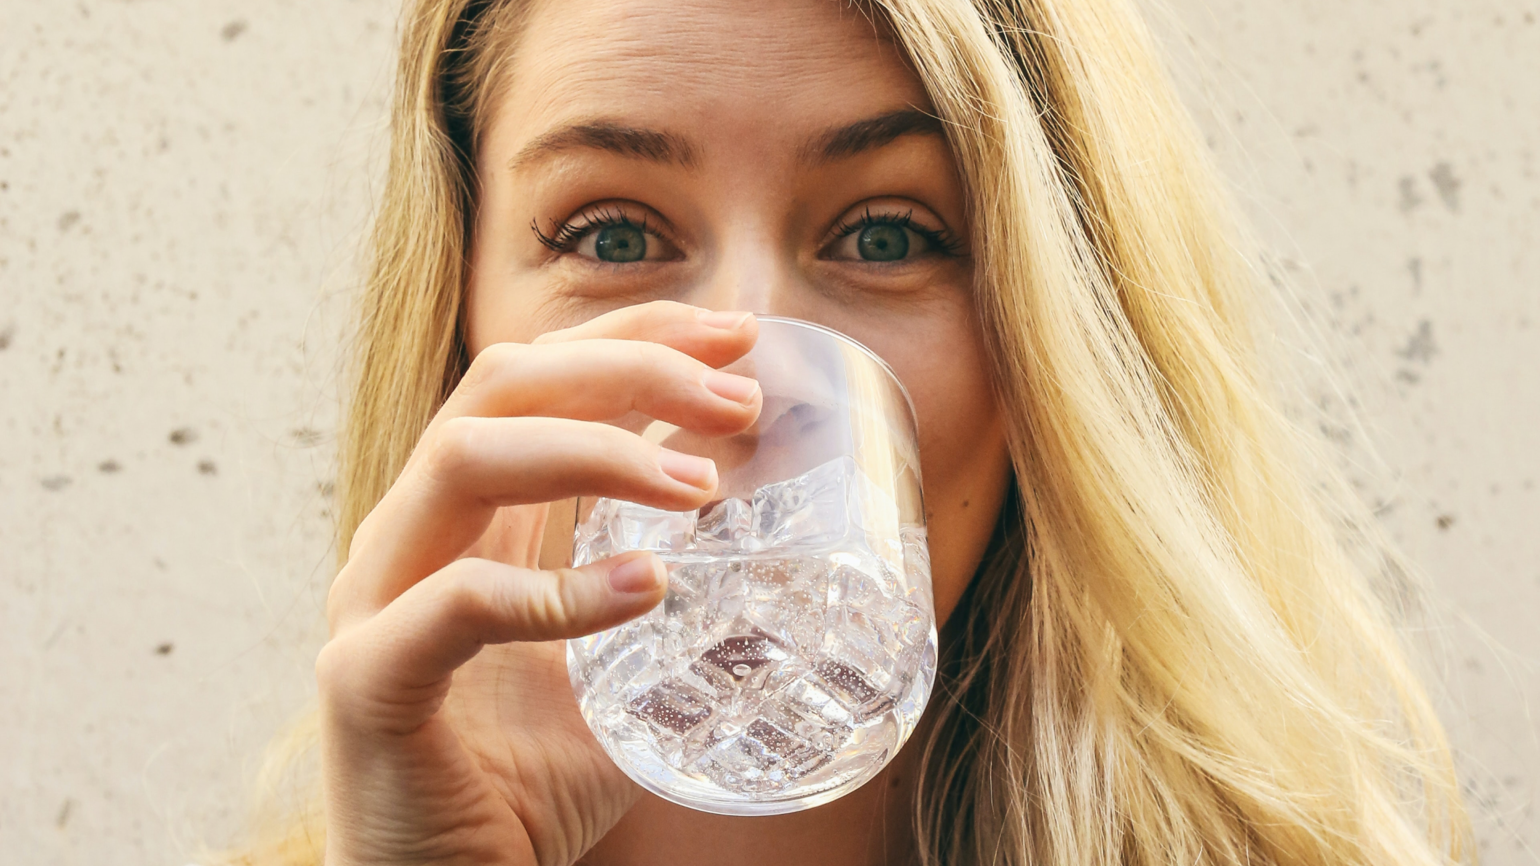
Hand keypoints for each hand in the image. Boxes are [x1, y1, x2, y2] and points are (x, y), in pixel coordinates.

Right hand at [317, 302, 761, 865]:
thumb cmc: (523, 778)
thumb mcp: (612, 665)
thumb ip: (657, 595)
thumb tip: (774, 552)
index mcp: (464, 515)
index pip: (538, 376)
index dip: (632, 334)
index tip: (735, 334)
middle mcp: (411, 533)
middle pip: (501, 386)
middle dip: (627, 369)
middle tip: (737, 399)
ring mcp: (376, 599)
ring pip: (465, 459)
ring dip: (597, 452)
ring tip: (704, 487)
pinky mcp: (367, 680)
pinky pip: (454, 604)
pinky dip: (554, 589)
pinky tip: (644, 588)